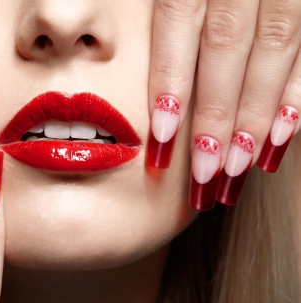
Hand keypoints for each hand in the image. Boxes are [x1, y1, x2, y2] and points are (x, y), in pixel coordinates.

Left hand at [146, 0, 300, 208]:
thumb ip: (164, 4)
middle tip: (202, 172)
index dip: (172, 78)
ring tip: (237, 166)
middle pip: (228, 44)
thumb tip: (131, 56)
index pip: (180, 19)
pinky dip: (297, 92)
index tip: (161, 133)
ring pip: (275, 47)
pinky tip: (285, 135)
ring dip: (256, 114)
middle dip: (215, 112)